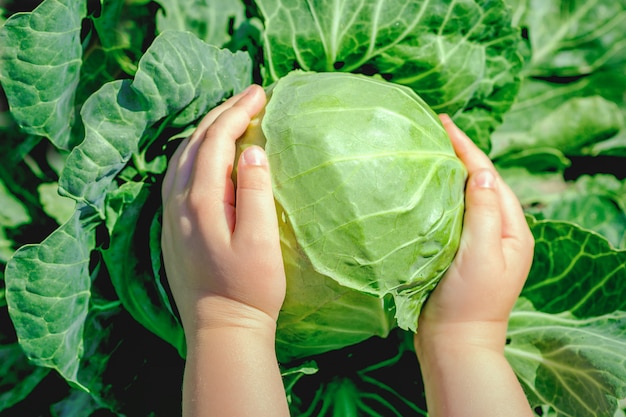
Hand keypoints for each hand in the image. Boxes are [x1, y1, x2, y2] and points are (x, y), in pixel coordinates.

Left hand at [161, 85, 285, 338]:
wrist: (221, 330)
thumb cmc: (249, 289)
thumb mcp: (261, 242)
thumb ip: (255, 193)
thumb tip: (251, 150)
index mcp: (201, 201)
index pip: (216, 141)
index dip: (237, 112)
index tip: (261, 92)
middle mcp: (178, 203)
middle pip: (195, 142)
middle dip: (222, 113)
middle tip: (251, 95)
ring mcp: (171, 216)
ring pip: (182, 156)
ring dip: (206, 130)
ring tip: (232, 115)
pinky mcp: (172, 228)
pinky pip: (178, 174)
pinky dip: (195, 152)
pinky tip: (208, 153)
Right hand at [415, 115, 533, 352]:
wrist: (455, 343)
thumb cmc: (469, 303)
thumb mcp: (480, 255)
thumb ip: (482, 213)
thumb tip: (479, 173)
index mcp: (512, 230)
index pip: (489, 177)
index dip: (468, 148)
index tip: (445, 123)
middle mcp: (499, 232)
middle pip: (480, 182)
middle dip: (460, 153)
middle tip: (435, 129)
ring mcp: (480, 242)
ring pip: (466, 196)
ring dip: (449, 172)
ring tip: (429, 149)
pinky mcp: (461, 252)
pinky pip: (453, 214)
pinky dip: (440, 196)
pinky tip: (424, 188)